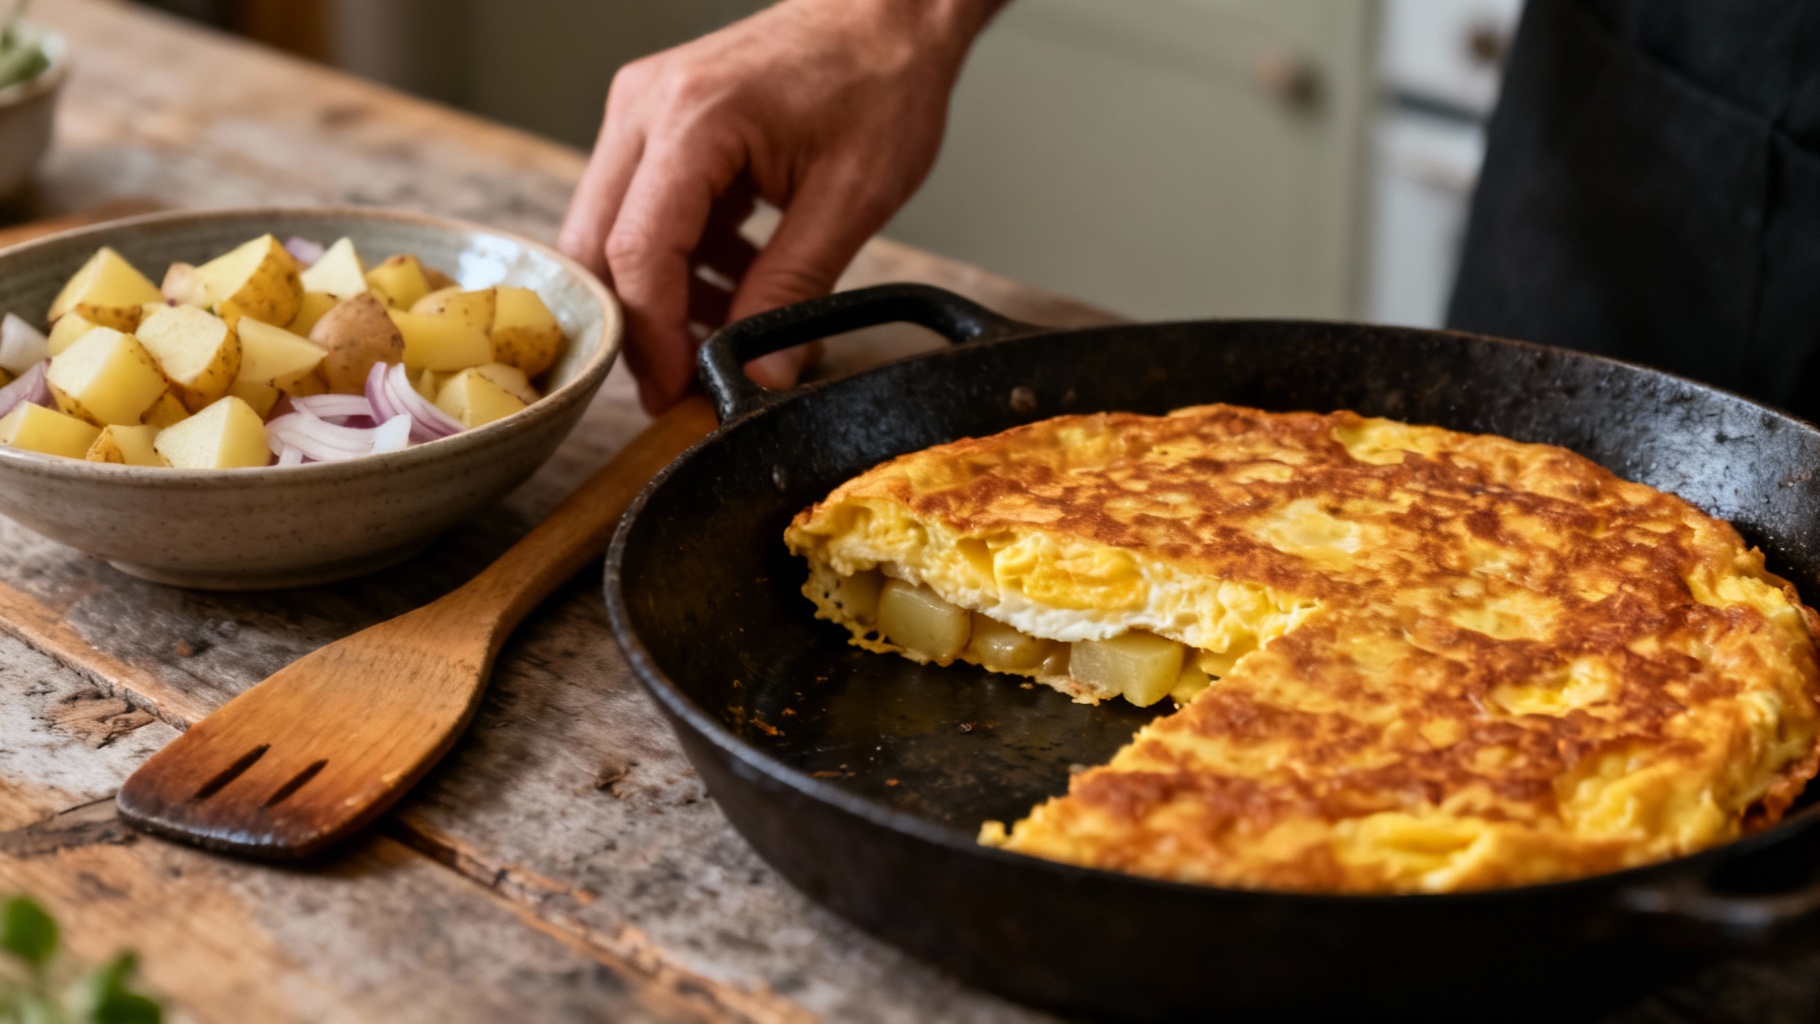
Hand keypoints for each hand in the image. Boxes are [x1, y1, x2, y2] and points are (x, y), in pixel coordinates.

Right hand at [559, 0, 1004, 412]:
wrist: (882, 13)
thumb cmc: (878, 82)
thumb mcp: (851, 200)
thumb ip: (796, 292)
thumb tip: (759, 376)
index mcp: (693, 120)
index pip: (637, 253)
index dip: (653, 338)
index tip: (681, 392)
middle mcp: (645, 108)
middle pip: (596, 249)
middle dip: (639, 330)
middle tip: (687, 385)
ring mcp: (640, 112)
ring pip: (608, 235)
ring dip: (660, 298)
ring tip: (732, 333)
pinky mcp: (652, 123)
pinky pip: (637, 211)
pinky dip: (677, 262)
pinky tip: (736, 283)